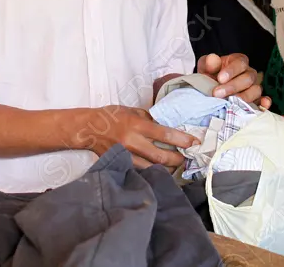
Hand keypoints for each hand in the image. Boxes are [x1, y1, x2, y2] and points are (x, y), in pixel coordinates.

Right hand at [73, 106, 199, 169]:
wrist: (89, 128)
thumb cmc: (112, 116)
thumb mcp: (132, 110)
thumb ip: (149, 119)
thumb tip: (167, 125)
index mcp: (136, 125)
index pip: (164, 134)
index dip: (182, 140)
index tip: (194, 143)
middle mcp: (132, 142)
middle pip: (160, 157)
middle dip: (177, 160)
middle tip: (186, 159)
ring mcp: (126, 156)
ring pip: (151, 169)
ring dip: (166, 169)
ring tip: (175, 166)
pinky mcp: (121, 164)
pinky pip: (140, 172)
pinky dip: (151, 172)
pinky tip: (159, 171)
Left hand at [197, 53, 271, 108]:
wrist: (210, 90)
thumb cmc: (211, 76)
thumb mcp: (206, 66)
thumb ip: (209, 63)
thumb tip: (212, 59)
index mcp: (239, 61)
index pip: (240, 63)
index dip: (231, 71)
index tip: (220, 78)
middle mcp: (249, 73)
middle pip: (248, 78)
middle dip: (232, 87)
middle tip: (217, 93)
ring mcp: (254, 87)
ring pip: (255, 90)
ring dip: (243, 98)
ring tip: (230, 103)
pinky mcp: (256, 100)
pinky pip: (263, 102)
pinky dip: (263, 104)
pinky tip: (261, 107)